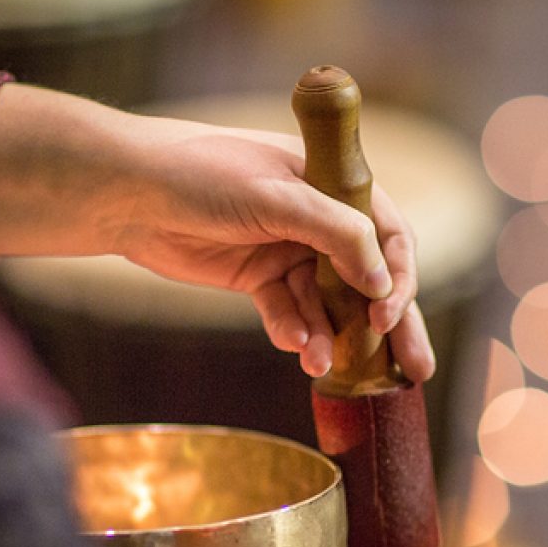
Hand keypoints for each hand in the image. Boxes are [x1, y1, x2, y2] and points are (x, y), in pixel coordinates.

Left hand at [112, 116, 434, 381]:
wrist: (131, 194)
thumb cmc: (203, 175)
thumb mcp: (277, 197)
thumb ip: (336, 234)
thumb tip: (383, 283)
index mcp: (334, 187)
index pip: (389, 236)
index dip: (396, 278)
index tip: (386, 316)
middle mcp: (319, 222)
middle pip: (369, 280)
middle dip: (390, 327)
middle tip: (415, 371)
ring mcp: (290, 253)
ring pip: (327, 306)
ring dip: (330, 337)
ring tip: (321, 364)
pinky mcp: (259, 280)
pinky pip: (288, 314)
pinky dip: (293, 332)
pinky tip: (293, 347)